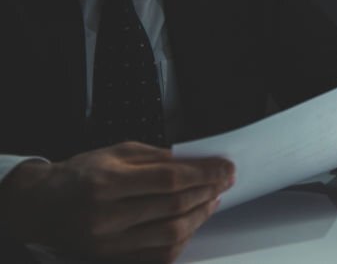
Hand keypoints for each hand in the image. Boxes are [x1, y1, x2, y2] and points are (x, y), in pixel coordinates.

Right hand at [0, 142, 233, 262]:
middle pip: (174, 208)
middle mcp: (107, 217)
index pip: (170, 180)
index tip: (226, 168)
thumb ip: (157, 158)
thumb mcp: (116, 153)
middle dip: (207, 192)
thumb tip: (197, 163)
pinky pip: (159, 255)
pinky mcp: (112, 259)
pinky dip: (182, 238)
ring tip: (212, 199)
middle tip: (225, 181)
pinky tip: (193, 221)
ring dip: (200, 216)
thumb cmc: (80, 175)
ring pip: (171, 235)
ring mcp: (109, 244)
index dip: (204, 174)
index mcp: (107, 183)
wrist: (41, 206)